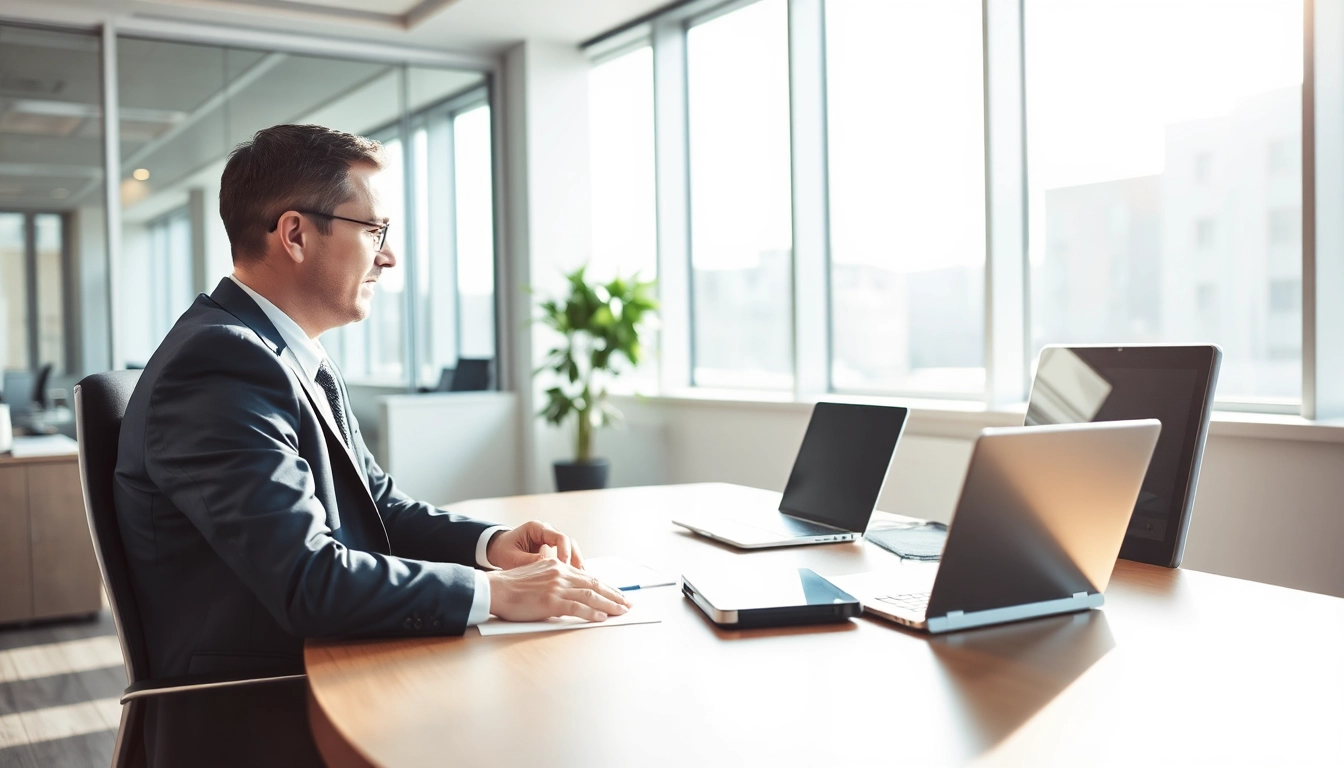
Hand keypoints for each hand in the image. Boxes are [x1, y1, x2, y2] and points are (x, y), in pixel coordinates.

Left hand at [485, 521, 584, 569]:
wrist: (498, 549)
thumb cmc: (504, 551)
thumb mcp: (512, 558)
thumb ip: (530, 561)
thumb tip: (549, 567)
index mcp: (537, 528)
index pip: (560, 537)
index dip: (565, 553)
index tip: (564, 568)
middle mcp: (547, 532)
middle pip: (569, 543)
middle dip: (575, 559)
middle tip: (578, 575)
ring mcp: (551, 540)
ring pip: (571, 549)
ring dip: (576, 563)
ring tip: (580, 579)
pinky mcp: (553, 550)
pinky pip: (566, 556)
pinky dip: (571, 567)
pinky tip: (574, 580)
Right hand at [486, 559, 630, 621]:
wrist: (495, 589)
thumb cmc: (512, 586)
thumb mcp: (538, 574)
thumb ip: (555, 579)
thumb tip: (570, 592)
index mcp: (558, 565)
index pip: (588, 577)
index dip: (605, 586)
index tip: (617, 593)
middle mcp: (560, 573)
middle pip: (594, 585)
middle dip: (614, 595)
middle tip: (627, 603)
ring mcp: (557, 587)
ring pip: (591, 596)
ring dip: (610, 605)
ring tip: (621, 611)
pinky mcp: (551, 601)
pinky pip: (578, 608)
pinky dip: (592, 613)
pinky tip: (602, 617)